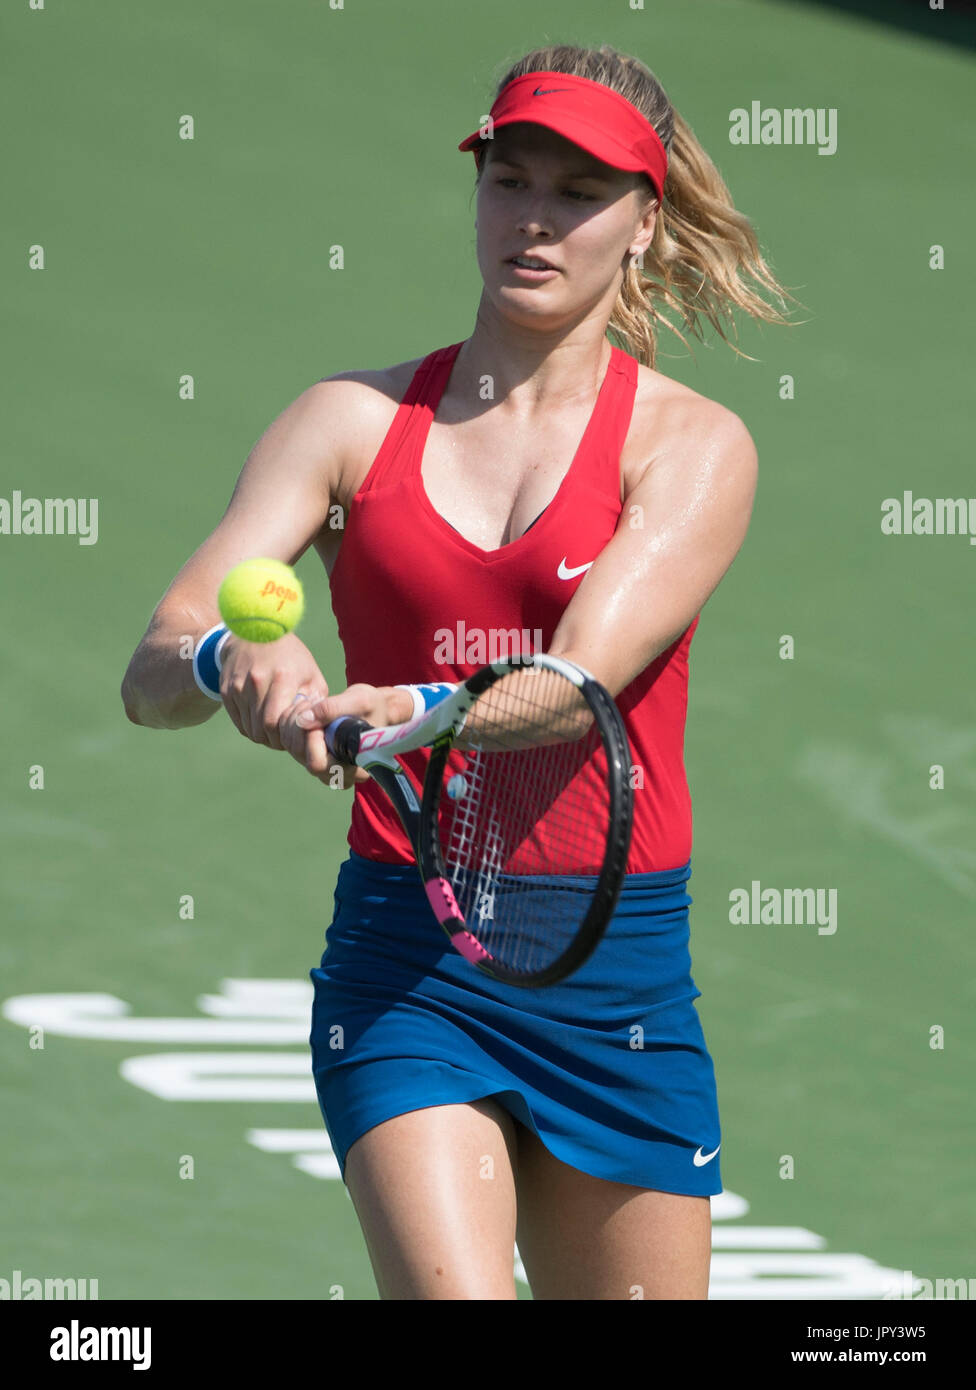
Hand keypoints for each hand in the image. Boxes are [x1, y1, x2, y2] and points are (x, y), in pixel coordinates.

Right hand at [218, 632, 328, 750]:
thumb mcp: (311, 674)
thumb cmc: (291, 656)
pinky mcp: (226, 688)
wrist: (255, 630)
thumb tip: (317, 728)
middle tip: (283, 739)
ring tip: (274, 729)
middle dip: (273, 740)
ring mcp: (238, 685)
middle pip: (260, 729)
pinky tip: (260, 720)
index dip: (282, 738)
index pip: (274, 722)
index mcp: (282, 677)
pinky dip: (249, 726)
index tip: (292, 738)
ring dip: (261, 735)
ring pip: (248, 727)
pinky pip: (237, 720)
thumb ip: (316, 702)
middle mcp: (256, 681)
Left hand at [278, 683, 415, 787]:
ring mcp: (322, 767)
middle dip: (301, 725)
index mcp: (354, 767)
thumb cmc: (374, 707)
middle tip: (313, 703)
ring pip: (292, 747)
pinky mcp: (311, 756)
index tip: (319, 712)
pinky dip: (292, 721)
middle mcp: (336, 774)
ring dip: (295, 720)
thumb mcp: (360, 700)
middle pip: (300, 755)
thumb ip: (333, 708)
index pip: (318, 764)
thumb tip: (303, 720)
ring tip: (313, 703)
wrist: (377, 708)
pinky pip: (289, 741)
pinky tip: (307, 708)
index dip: (312, 737)